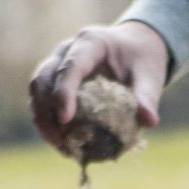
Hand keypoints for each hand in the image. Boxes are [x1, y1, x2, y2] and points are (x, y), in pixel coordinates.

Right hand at [30, 21, 169, 153]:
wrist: (135, 49)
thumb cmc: (142, 60)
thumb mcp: (150, 75)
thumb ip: (147, 96)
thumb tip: (149, 121)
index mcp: (91, 42)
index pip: (70, 65)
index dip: (64, 92)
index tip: (65, 119)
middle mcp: (67, 50)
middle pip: (44, 77)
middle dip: (46, 111)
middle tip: (59, 140)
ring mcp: (58, 64)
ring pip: (37, 89)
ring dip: (42, 119)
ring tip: (60, 146)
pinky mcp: (55, 80)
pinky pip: (43, 101)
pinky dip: (48, 122)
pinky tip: (62, 144)